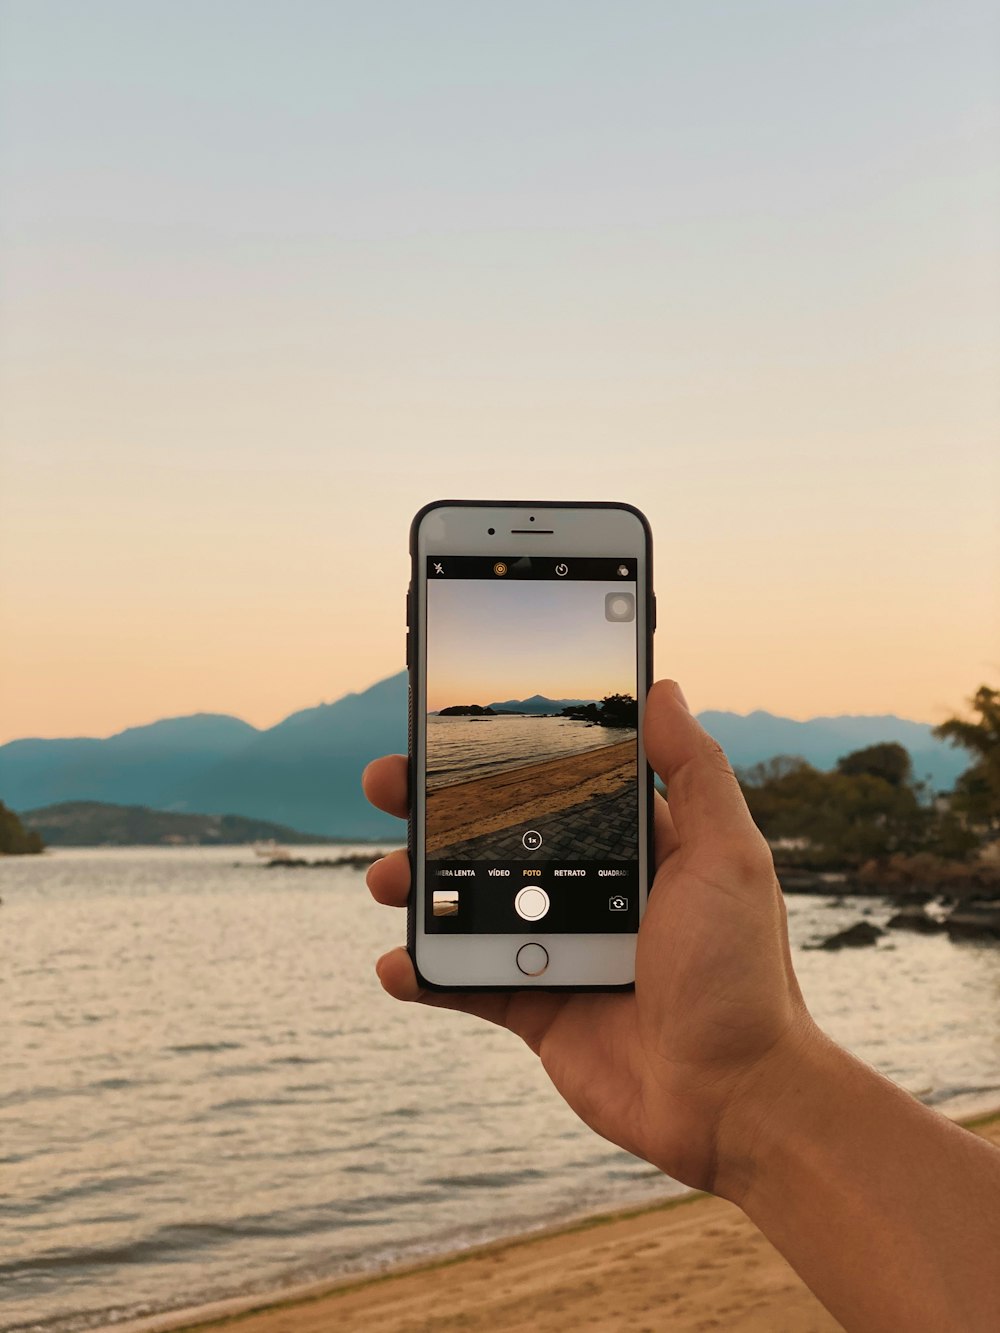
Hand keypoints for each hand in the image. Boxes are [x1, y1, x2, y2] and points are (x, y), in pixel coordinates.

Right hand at [362, 680, 816, 1199]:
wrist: (734, 1099)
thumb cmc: (743, 974)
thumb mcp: (728, 858)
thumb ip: (695, 774)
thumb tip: (664, 687)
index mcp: (635, 847)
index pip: (559, 781)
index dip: (507, 753)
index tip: (454, 723)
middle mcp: (589, 889)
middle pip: (496, 834)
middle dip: (436, 807)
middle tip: (388, 782)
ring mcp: (556, 947)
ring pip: (467, 901)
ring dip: (416, 884)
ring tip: (387, 878)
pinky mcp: (532, 1007)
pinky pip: (462, 981)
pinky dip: (423, 972)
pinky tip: (396, 962)